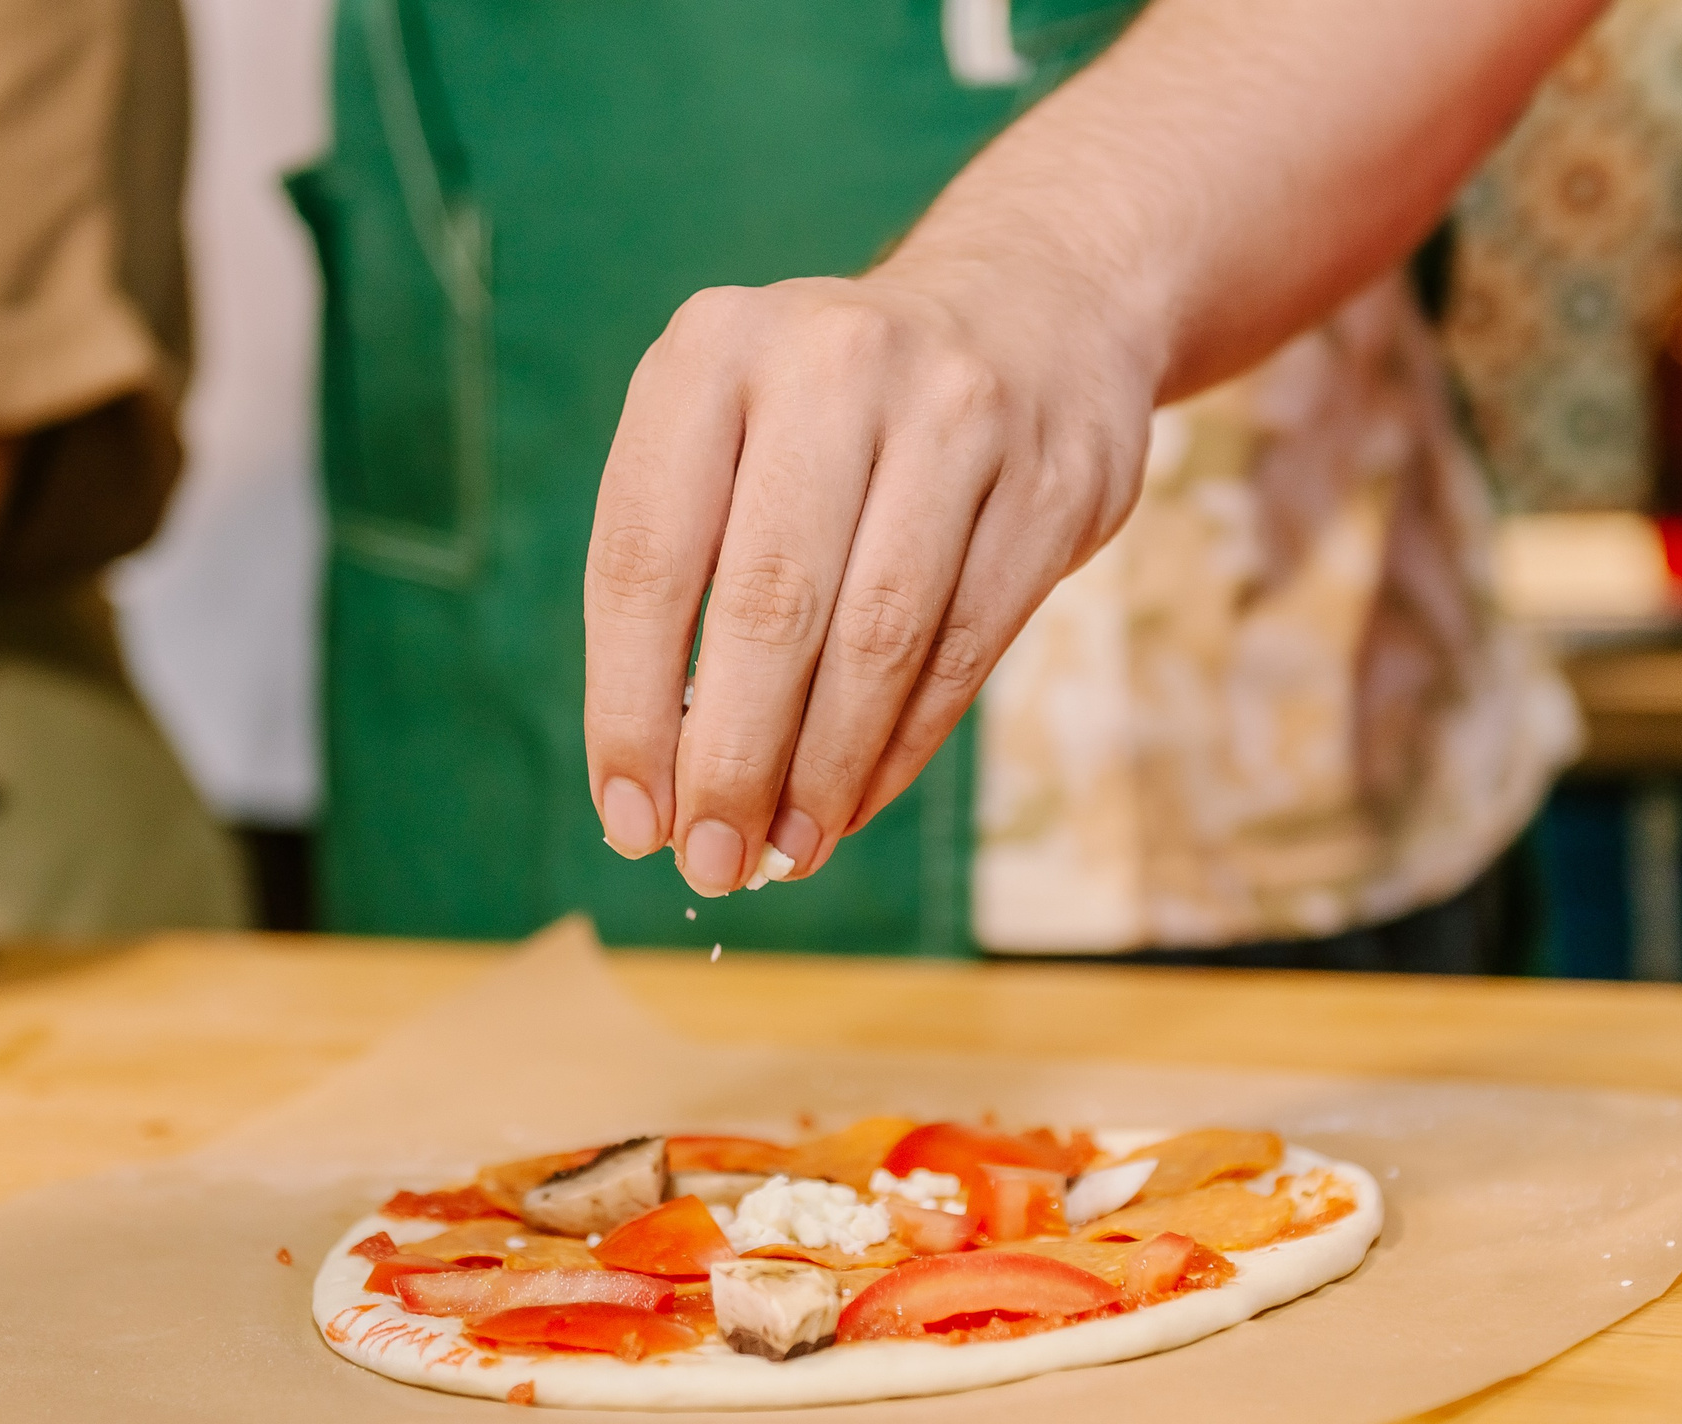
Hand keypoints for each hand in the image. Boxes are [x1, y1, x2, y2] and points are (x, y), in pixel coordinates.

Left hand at [582, 264, 1154, 895]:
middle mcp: (833, 364)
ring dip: (823, 770)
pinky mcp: (1051, 479)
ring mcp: (957, 413)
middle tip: (713, 863)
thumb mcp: (737, 430)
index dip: (631, 708)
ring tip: (785, 851)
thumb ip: (691, 576)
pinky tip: (856, 799)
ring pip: (879, 637)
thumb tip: (663, 786)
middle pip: (769, 608)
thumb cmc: (838, 409)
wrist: (1035, 303)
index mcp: (712, 350)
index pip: (646, 560)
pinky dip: (902, 744)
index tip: (630, 817)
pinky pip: (963, 644)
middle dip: (732, 762)